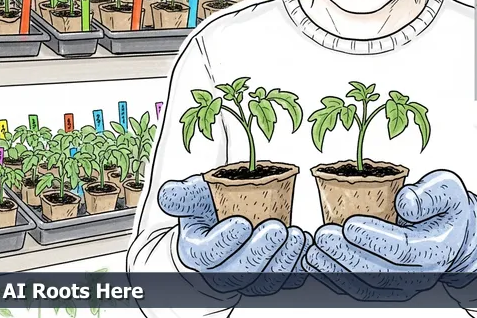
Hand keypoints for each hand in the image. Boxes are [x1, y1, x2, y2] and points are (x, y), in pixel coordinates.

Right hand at [158, 175, 311, 295]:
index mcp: (196, 253)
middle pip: (240, 272)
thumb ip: (180, 195)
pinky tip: (307, 248)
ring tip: (297, 236)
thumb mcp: (192, 196)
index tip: (243, 223)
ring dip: (285, 260)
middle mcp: (220, 273)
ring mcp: (247, 280)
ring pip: (266, 281)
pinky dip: (299, 268)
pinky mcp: (269, 279)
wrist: (223, 224)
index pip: (208, 255)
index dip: (225, 242)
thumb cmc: (208, 209)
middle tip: (277, 230)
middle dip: (260, 252)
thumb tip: (168, 196)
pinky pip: (286, 281)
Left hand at [303, 169, 476, 300]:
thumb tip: (405, 202)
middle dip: (346, 255)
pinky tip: (314, 261)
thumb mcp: (449, 188)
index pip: (403, 249)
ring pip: (365, 287)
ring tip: (312, 249)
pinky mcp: (386, 291)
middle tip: (322, 235)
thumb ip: (430, 193)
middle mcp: (420, 275)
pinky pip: (357, 291)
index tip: (349, 224)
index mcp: (436, 249)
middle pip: (379, 273)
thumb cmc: (447, 208)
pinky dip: (333, 279)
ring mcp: (402, 287)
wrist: (456, 237)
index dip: (375, 238)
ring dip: (335, 270)